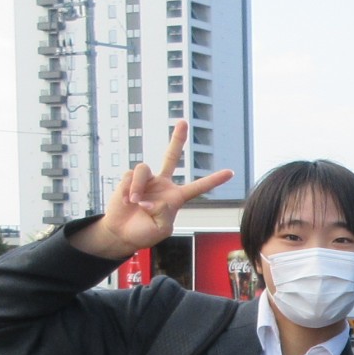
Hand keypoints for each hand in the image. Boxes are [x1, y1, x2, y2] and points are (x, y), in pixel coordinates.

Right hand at [72, 121, 235, 259]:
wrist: (122, 233)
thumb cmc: (143, 233)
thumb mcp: (160, 229)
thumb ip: (162, 215)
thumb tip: (152, 199)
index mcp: (175, 198)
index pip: (197, 187)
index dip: (213, 180)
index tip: (231, 172)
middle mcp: (162, 184)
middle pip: (170, 156)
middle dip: (177, 139)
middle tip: (183, 121)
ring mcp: (146, 180)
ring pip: (144, 169)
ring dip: (139, 187)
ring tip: (135, 203)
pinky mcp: (130, 179)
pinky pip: (130, 176)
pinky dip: (128, 189)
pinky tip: (127, 201)